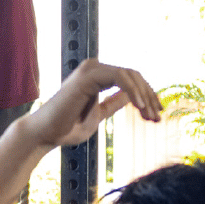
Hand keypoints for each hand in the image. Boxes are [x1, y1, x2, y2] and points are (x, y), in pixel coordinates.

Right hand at [21, 59, 162, 147]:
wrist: (46, 135)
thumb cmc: (67, 128)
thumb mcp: (98, 115)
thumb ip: (113, 103)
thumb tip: (130, 96)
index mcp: (97, 76)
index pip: (131, 79)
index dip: (148, 96)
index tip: (157, 115)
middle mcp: (94, 68)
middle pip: (134, 75)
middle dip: (150, 97)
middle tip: (158, 118)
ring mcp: (90, 70)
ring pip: (130, 74)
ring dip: (145, 96)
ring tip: (150, 116)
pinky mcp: (88, 75)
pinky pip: (119, 77)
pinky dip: (133, 91)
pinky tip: (140, 107)